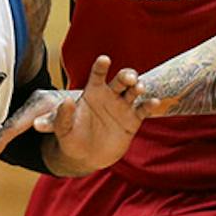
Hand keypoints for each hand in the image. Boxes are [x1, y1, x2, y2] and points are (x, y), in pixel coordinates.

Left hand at [0, 56, 167, 172]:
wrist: (85, 156)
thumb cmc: (71, 138)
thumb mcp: (62, 129)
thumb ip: (61, 117)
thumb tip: (63, 103)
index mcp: (92, 92)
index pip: (97, 75)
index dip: (100, 66)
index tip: (103, 59)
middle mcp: (110, 95)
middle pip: (121, 80)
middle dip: (126, 75)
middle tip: (128, 77)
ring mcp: (123, 106)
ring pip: (134, 91)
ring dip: (139, 87)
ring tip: (140, 88)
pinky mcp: (133, 120)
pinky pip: (143, 109)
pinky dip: (150, 104)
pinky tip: (154, 101)